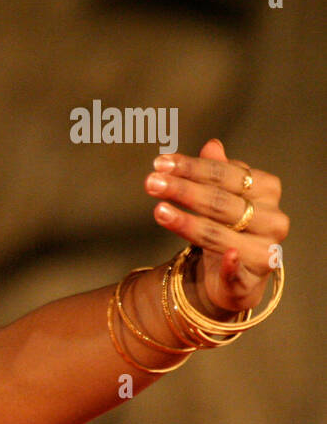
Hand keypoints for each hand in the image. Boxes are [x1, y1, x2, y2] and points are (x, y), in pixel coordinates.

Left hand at [145, 139, 288, 313]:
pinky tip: (225, 258)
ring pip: (221, 233)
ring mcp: (265, 249)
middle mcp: (272, 218)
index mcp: (267, 189)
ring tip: (158, 211)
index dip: (192, 167)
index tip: (160, 163)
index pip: (226, 174)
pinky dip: (232, 265)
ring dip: (188, 223)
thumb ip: (216, 172)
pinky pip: (239, 271)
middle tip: (151, 182)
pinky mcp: (253, 278)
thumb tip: (212, 145)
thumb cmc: (226, 225)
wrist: (236, 272)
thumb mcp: (220, 195)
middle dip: (183, 190)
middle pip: (220, 201)